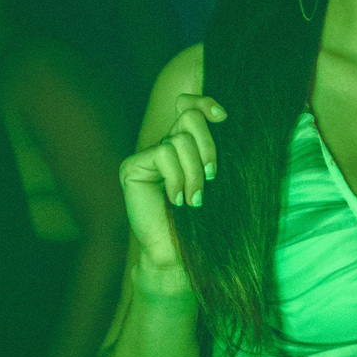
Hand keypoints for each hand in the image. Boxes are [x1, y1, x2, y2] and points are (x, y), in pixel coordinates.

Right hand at [118, 95, 226, 268]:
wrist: (181, 252)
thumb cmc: (204, 220)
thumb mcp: (218, 180)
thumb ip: (215, 150)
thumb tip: (223, 116)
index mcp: (187, 145)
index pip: (190, 106)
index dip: (204, 103)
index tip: (223, 117)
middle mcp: (166, 146)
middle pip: (190, 117)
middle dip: (208, 146)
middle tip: (212, 177)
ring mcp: (147, 156)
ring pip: (180, 141)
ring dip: (194, 173)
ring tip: (194, 200)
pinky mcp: (132, 167)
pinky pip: (163, 154)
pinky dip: (176, 178)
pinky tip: (176, 200)